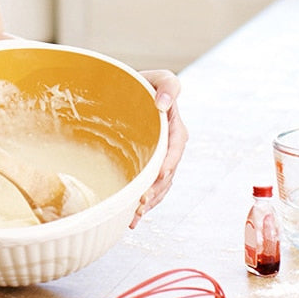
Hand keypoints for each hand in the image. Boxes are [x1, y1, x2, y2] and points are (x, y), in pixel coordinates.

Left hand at [130, 69, 187, 227]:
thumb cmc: (140, 86)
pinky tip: (133, 218)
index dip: (169, 162)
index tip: (159, 173)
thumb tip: (164, 104)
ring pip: (161, 186)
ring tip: (135, 215)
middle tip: (140, 203)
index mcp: (175, 128)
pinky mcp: (150, 171)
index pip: (175, 147)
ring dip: (150, 203)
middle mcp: (171, 148)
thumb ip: (167, 84)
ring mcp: (161, 161)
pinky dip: (145, 205)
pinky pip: (152, 190)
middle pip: (167, 173)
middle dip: (156, 190)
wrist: (123, 96)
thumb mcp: (157, 79)